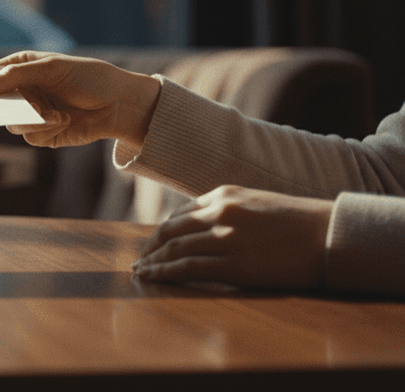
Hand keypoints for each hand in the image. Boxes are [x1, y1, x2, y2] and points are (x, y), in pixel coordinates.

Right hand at [0, 51, 160, 148]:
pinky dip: (45, 130)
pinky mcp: (44, 134)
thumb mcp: (51, 69)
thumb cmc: (89, 77)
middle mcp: (24, 92)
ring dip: (32, 119)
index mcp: (22, 69)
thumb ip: (16, 76)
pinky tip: (63, 121)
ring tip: (53, 112)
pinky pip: (30, 137)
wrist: (119, 104)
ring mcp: (33, 114)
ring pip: (11, 124)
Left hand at [132, 185, 333, 290]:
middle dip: (152, 245)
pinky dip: (165, 273)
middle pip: (171, 230)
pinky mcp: (233, 264)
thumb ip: (230, 211)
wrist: (330, 235)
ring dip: (153, 261)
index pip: (182, 213)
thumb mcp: (258, 204)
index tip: (154, 241)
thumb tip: (206, 227)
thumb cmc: (300, 222)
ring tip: (141, 271)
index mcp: (225, 194)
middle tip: (140, 257)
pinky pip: (187, 268)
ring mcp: (224, 238)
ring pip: (174, 249)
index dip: (164, 230)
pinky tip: (153, 277)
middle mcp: (219, 212)